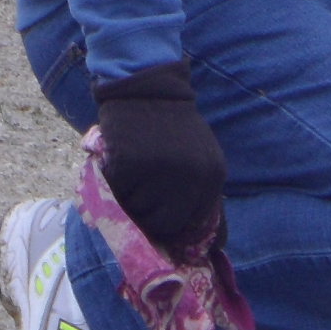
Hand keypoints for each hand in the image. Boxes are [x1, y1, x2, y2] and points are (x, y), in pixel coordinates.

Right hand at [91, 61, 227, 252]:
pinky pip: (119, 194)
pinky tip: (123, 164)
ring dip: (132, 200)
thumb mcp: (200, 156)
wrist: (147, 90)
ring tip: (135, 173)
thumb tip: (200, 240)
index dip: (175, 225)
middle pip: (166, 224)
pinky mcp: (133, 164)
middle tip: (142, 195)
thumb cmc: (172, 127)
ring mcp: (162, 171)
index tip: (161, 219)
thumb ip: (199, 190)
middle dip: (151, 216)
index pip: (194, 224)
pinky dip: (117, 186)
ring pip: (140, 212)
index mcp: (213, 175)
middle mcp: (192, 176)